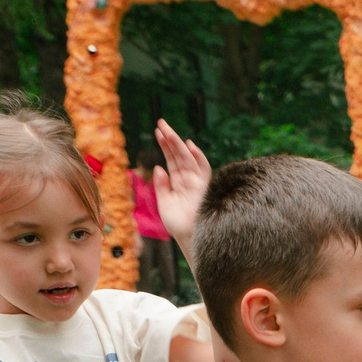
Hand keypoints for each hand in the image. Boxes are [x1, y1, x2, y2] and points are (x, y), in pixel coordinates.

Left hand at [150, 121, 212, 247]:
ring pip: (187, 159)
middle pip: (179, 155)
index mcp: (178, 183)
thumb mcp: (164, 203)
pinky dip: (198, 158)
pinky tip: (189, 145)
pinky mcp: (204, 188)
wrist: (190, 239)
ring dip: (178, 144)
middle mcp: (188, 180)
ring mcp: (197, 183)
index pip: (172, 160)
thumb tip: (159, 168)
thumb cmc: (179, 225)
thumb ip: (161, 186)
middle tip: (161, 123)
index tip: (158, 132)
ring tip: (166, 130)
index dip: (165, 146)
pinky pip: (203, 170)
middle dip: (170, 139)